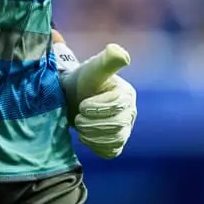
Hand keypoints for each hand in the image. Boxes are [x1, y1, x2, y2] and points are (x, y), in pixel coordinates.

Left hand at [57, 42, 137, 158]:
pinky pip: (111, 151)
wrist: (73, 98)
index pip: (118, 106)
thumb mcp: (93, 68)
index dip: (98, 108)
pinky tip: (85, 137)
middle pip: (117, 125)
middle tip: (78, 118)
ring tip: (80, 126)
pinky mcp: (116, 143)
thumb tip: (119, 52)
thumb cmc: (84, 81)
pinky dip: (97, 147)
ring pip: (115, 140)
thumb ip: (107, 60)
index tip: (82, 105)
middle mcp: (130, 112)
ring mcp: (124, 129)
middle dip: (93, 123)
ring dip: (93, 135)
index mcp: (127, 94)